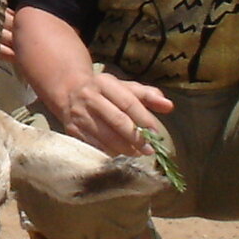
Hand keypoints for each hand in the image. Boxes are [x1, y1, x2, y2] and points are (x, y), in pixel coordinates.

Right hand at [42, 71, 173, 157]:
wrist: (69, 93)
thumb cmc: (105, 92)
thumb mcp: (125, 88)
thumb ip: (149, 95)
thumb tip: (169, 106)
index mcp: (105, 83)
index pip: (128, 102)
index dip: (144, 119)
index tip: (156, 133)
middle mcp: (89, 97)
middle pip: (117, 120)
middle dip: (136, 137)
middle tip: (149, 150)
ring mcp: (79, 114)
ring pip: (105, 136)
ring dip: (124, 148)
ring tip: (137, 153)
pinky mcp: (72, 130)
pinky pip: (94, 145)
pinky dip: (109, 152)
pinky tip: (119, 155)